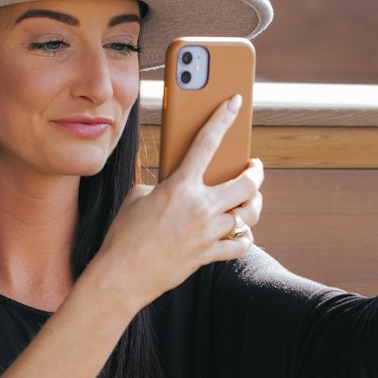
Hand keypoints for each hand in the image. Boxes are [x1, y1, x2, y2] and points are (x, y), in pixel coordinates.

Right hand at [91, 96, 263, 307]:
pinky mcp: (208, 255)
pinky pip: (240, 245)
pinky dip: (244, 238)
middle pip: (247, 183)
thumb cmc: (124, 235)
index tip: (235, 103)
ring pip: (249, 214)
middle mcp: (200, 207)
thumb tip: (176, 187)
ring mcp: (207, 233)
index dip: (223, 118)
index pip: (207, 142)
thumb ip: (163, 185)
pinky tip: (240, 233)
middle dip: (256, 172)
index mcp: (180, 186)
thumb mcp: (138, 197)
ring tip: (251, 199)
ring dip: (254, 204)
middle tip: (254, 168)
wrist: (122, 275)